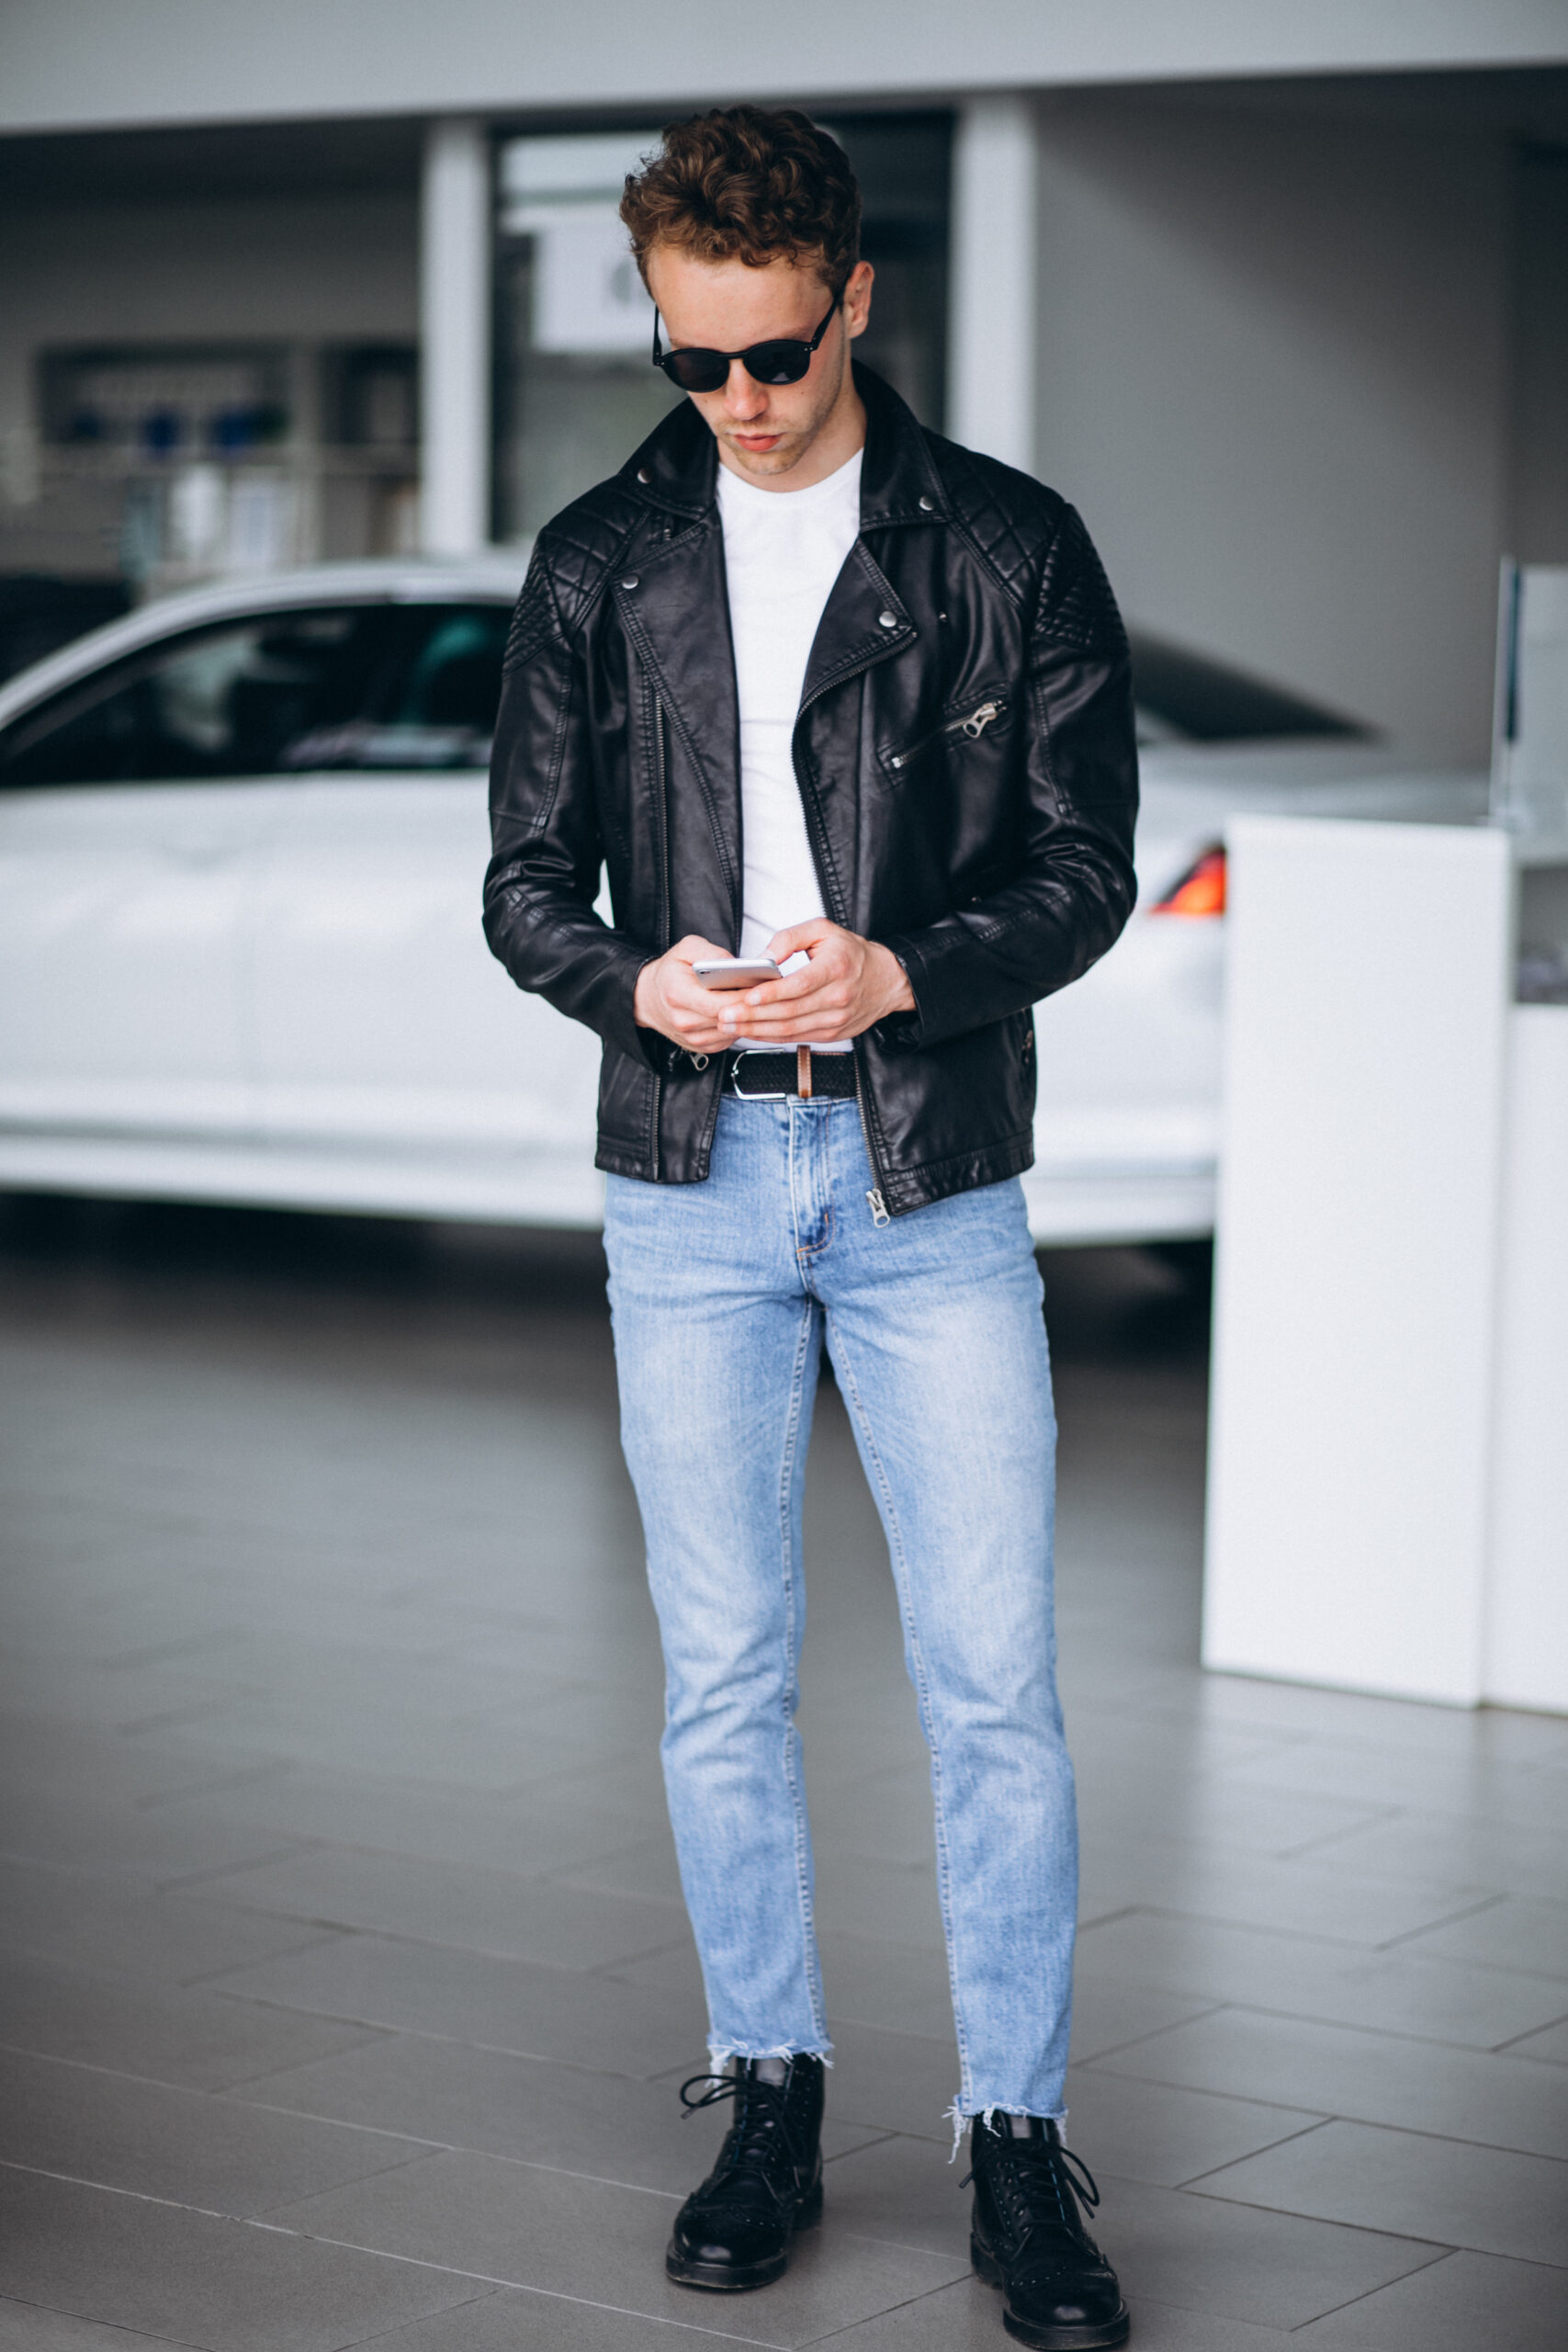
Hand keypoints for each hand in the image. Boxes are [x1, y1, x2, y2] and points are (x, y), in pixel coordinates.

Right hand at [633, 935, 757, 1054]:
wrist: (648, 997)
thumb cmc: (670, 971)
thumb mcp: (687, 948)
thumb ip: (712, 953)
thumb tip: (738, 964)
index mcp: (678, 995)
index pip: (719, 1003)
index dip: (744, 997)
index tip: (764, 987)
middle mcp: (683, 1021)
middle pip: (729, 1019)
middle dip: (752, 1007)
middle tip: (771, 994)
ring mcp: (692, 1038)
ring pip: (732, 1031)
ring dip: (749, 1019)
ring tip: (763, 1003)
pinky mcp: (701, 1047)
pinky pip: (729, 1039)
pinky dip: (740, 1027)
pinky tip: (746, 1013)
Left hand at [712, 919, 915, 1046]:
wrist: (887, 981)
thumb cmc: (851, 953)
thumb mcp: (823, 930)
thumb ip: (790, 937)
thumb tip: (763, 957)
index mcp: (836, 968)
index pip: (800, 985)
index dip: (772, 993)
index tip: (747, 995)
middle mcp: (838, 997)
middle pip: (790, 1011)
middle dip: (753, 1015)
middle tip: (725, 1014)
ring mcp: (837, 1019)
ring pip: (791, 1029)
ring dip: (757, 1029)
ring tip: (730, 1024)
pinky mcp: (833, 1034)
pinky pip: (797, 1038)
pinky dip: (772, 1037)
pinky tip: (751, 1031)